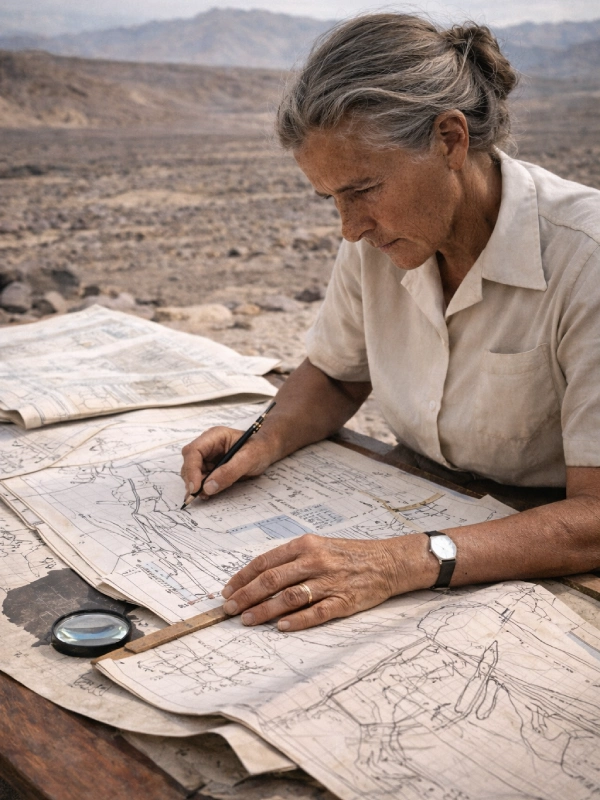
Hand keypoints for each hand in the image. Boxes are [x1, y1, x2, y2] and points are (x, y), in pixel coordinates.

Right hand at [180, 426, 274, 500]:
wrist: (266, 451)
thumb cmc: (259, 449)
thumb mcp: (248, 458)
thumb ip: (229, 471)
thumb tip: (208, 487)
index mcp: (214, 437)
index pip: (194, 451)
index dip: (191, 469)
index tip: (195, 487)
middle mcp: (207, 446)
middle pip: (189, 463)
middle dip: (192, 479)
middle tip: (198, 494)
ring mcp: (208, 458)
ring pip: (192, 473)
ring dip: (196, 486)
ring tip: (206, 495)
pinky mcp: (211, 469)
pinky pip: (201, 480)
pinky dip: (202, 489)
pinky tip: (207, 495)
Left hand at [221, 533, 436, 630]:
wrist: (388, 561)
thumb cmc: (349, 554)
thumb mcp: (319, 546)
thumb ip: (291, 559)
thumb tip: (259, 577)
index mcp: (306, 545)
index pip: (266, 562)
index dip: (243, 577)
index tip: (228, 590)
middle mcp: (315, 561)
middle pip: (272, 580)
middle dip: (246, 595)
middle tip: (229, 609)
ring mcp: (330, 581)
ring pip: (290, 597)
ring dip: (265, 610)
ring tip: (247, 620)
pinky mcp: (344, 600)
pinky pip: (317, 612)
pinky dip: (297, 620)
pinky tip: (281, 627)